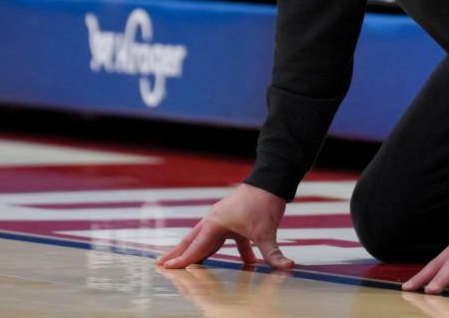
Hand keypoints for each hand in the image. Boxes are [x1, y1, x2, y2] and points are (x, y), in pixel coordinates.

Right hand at [156, 182, 292, 269]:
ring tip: (184, 263)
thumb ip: (273, 253)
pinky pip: (228, 238)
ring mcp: (223, 218)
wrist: (271, 180)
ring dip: (197, 252)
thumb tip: (287, 267)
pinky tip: (249, 263)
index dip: (183, 260)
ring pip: (206, 239)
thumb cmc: (264, 203)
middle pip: (192, 240)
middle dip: (177, 253)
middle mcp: (215, 220)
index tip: (168, 268)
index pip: (196, 247)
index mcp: (216, 223)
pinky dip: (233, 250)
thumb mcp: (267, 231)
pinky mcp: (233, 218)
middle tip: (161, 264)